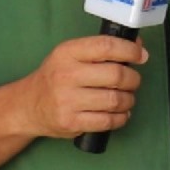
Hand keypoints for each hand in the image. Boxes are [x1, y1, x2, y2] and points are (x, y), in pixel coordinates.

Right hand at [21, 34, 146, 139]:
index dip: (130, 50)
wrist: (28, 105)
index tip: (141, 55)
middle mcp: (66, 75)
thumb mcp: (69, 55)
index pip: (106, 46)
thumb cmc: (55, 77)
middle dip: (133, 79)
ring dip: (129, 100)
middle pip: (116, 75)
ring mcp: (67, 101)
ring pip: (115, 100)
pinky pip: (108, 121)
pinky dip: (121, 118)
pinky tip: (120, 113)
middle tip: (133, 81)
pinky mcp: (71, 122)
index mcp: (67, 53)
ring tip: (126, 98)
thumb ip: (99, 51)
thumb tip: (137, 46)